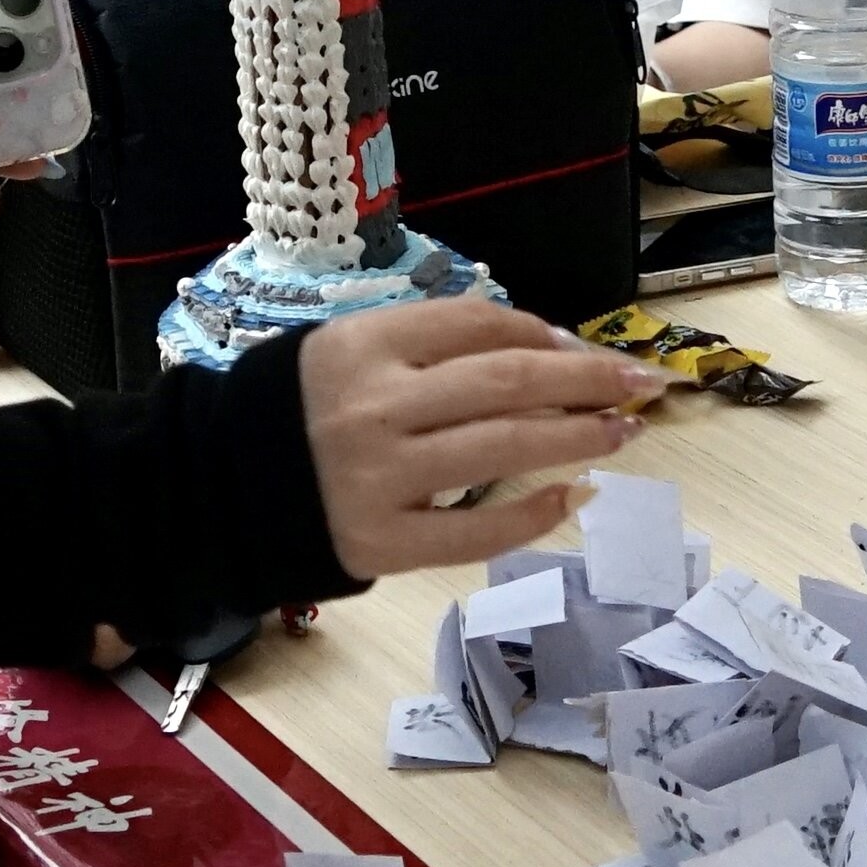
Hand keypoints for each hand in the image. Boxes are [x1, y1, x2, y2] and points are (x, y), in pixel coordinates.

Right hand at [301, 298, 660, 575]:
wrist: (225, 488)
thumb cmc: (303, 410)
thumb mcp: (350, 349)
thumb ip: (430, 344)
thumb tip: (545, 351)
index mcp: (365, 346)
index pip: (477, 324)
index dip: (543, 333)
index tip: (584, 348)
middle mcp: (376, 406)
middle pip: (505, 381)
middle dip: (586, 379)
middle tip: (642, 383)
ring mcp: (381, 477)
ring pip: (503, 448)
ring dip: (578, 437)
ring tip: (625, 431)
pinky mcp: (384, 541)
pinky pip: (476, 529)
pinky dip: (535, 513)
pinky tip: (576, 496)